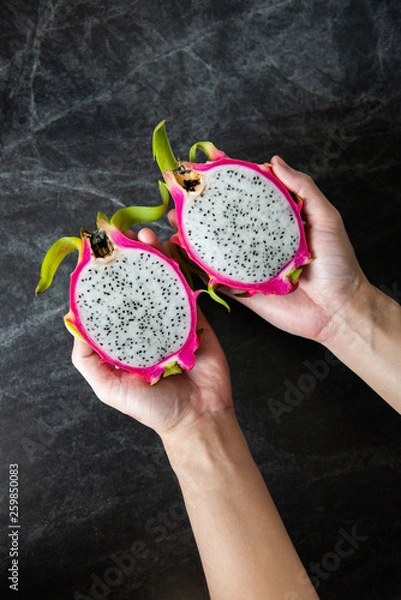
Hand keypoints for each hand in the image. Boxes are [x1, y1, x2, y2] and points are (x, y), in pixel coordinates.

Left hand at [72, 228, 232, 437]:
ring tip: (146, 237)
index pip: (111, 304)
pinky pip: (187, 293)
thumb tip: (72, 322)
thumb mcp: (109, 387)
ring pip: (162, 284)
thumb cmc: (151, 407)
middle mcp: (147, 327)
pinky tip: (172, 253)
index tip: (99, 257)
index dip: (105, 280)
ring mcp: (173, 322)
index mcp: (126, 341)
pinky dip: (180, 272)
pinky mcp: (196, 321)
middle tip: (123, 238)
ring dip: (154, 258)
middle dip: (130, 261)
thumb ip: (88, 359)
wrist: (198, 417)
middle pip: (137, 287)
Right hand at [169, 155, 369, 343]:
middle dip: (200, 208)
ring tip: (172, 221)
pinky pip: (215, 278)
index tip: (206, 167)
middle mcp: (258, 241)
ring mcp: (247, 266)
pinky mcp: (242, 291)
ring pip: (214, 248)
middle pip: (224, 221)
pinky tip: (179, 254)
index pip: (248, 196)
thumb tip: (274, 161)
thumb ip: (302, 188)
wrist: (337, 309)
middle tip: (180, 196)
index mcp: (276, 221)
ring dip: (191, 236)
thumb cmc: (337, 262)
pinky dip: (196, 268)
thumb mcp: (325, 217)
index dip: (227, 181)